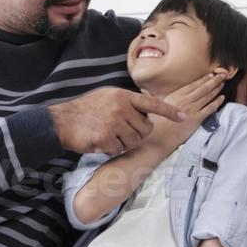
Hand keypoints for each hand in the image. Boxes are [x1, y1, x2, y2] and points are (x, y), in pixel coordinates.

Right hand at [49, 87, 182, 154]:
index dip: (169, 111)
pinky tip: (100, 141)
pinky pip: (120, 150)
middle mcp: (121, 107)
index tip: (184, 117)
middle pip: (146, 129)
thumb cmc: (86, 110)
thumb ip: (127, 101)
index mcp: (123, 96)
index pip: (152, 104)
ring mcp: (114, 123)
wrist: (62, 121)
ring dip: (124, 144)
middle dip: (138, 134)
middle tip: (121, 132)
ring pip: (135, 142)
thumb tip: (147, 107)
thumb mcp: (108, 96)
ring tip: (109, 135)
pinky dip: (112, 150)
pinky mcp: (107, 138)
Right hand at [148, 73, 226, 150]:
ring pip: (207, 96)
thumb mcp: (154, 107)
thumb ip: (154, 98)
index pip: (192, 85)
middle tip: (222, 74)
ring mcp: (191, 109)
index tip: (210, 74)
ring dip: (217, 88)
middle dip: (214, 80)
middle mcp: (184, 100)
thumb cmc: (155, 124)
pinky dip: (217, 102)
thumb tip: (146, 91)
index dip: (203, 79)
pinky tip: (221, 98)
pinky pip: (209, 108)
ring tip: (223, 83)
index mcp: (175, 95)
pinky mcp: (196, 119)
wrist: (159, 137)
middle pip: (203, 87)